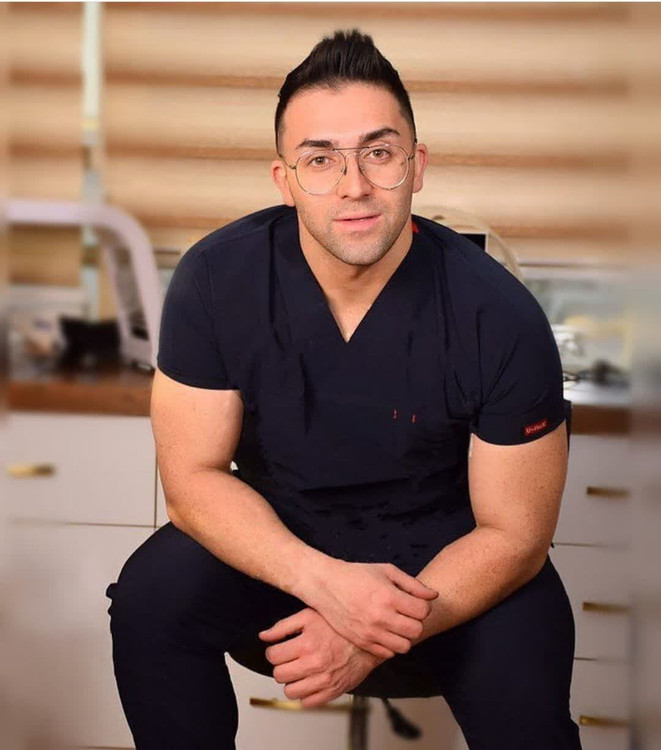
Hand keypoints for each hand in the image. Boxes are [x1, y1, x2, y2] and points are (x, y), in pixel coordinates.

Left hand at [259, 606, 384, 707]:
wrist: (367, 640)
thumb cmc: (339, 626)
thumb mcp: (310, 616)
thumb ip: (284, 626)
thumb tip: (264, 636)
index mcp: (307, 643)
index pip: (273, 656)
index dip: (273, 652)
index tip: (279, 649)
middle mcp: (314, 664)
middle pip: (279, 675)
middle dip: (280, 666)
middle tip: (289, 659)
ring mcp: (323, 680)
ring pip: (290, 691)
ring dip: (291, 681)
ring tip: (299, 670)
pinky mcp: (332, 692)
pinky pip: (307, 702)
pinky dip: (305, 693)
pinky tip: (309, 680)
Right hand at [298, 560, 437, 658]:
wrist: (326, 585)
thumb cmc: (357, 575)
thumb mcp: (387, 571)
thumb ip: (413, 585)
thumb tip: (434, 596)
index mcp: (389, 596)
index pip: (422, 612)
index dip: (423, 607)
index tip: (414, 602)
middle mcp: (381, 616)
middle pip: (416, 631)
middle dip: (416, 622)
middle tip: (407, 614)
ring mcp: (371, 632)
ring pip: (404, 646)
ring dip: (404, 636)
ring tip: (397, 624)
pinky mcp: (362, 642)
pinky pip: (388, 653)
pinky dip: (391, 645)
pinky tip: (385, 631)